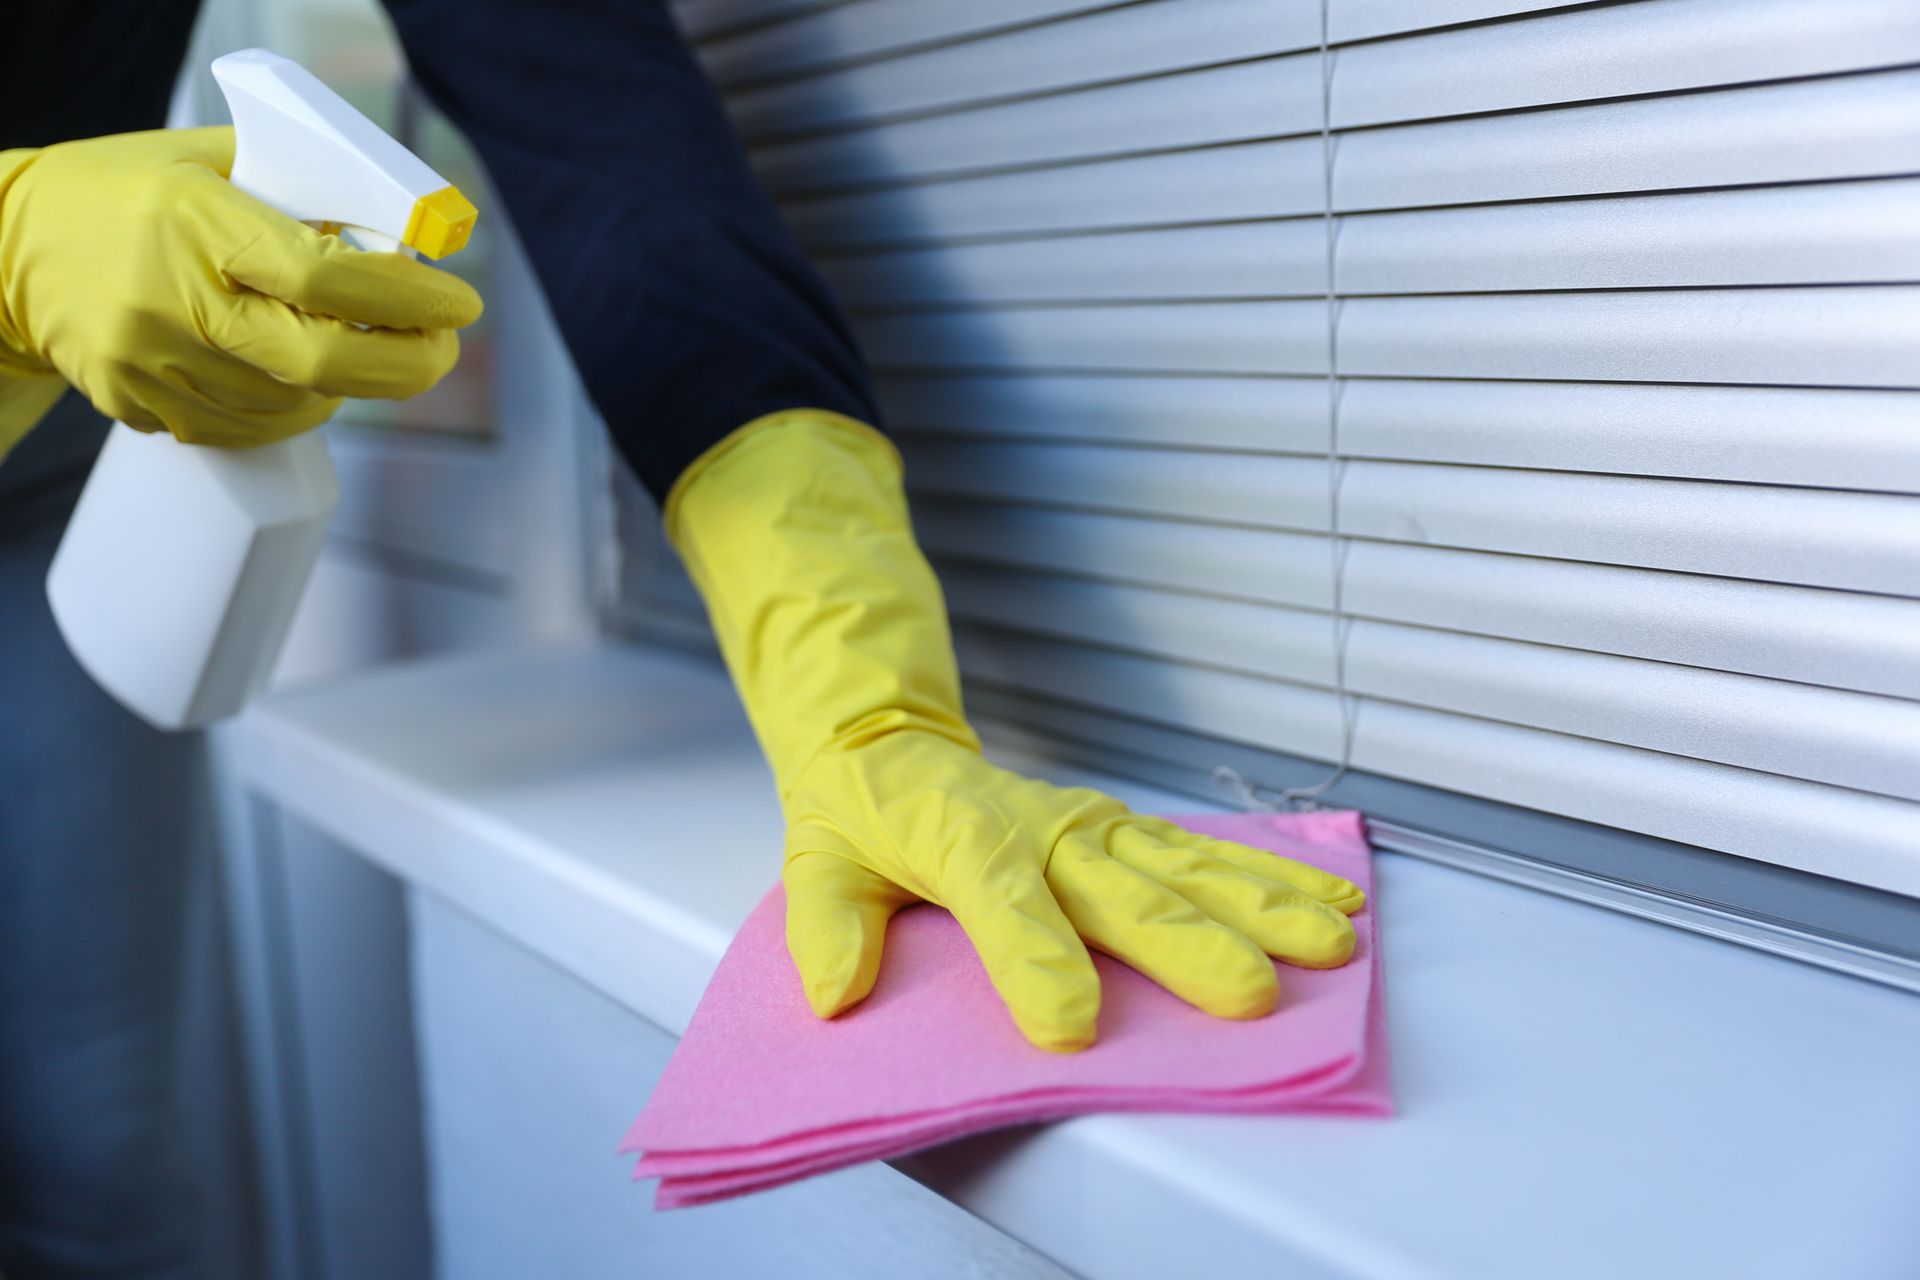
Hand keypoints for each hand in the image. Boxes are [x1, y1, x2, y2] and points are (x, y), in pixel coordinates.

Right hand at [0, 127, 480, 446]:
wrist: (6, 248)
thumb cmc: (126, 192)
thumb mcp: (211, 160)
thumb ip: (303, 192)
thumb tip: (403, 239)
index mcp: (198, 221)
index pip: (326, 279)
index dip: (407, 301)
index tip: (460, 305)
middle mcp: (174, 298)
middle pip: (322, 365)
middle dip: (405, 364)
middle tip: (440, 348)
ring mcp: (151, 361)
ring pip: (293, 405)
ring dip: (346, 384)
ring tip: (353, 348)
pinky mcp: (137, 404)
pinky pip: (245, 428)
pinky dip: (290, 407)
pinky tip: (292, 374)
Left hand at [782, 730, 1364, 1051]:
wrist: (894, 745)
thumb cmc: (862, 817)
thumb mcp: (818, 867)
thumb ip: (828, 929)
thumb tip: (835, 991)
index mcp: (967, 841)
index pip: (1005, 904)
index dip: (1037, 962)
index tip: (1070, 1028)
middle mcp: (1046, 831)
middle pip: (1121, 894)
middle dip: (1187, 946)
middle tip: (1249, 996)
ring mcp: (1095, 828)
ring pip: (1185, 869)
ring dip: (1261, 908)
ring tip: (1331, 946)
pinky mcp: (1124, 830)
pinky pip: (1202, 853)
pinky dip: (1271, 876)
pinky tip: (1335, 900)